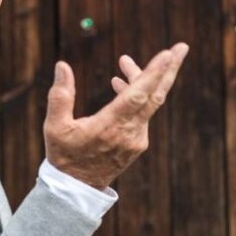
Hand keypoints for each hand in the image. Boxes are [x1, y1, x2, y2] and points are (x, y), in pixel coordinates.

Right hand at [42, 43, 188, 188]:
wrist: (76, 189)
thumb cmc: (64, 156)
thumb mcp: (55, 127)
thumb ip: (60, 95)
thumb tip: (62, 66)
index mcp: (110, 127)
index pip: (138, 95)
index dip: (153, 73)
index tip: (168, 54)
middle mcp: (130, 133)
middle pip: (155, 95)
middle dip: (169, 69)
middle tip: (181, 47)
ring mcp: (137, 139)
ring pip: (148, 103)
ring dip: (141, 80)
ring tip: (124, 62)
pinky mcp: (137, 143)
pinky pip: (142, 113)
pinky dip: (136, 95)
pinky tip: (119, 84)